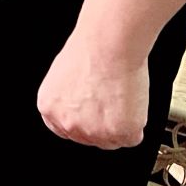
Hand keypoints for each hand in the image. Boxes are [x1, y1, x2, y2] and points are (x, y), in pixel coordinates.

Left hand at [37, 29, 150, 148]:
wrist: (108, 45)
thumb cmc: (89, 51)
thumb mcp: (62, 76)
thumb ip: (68, 99)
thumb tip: (81, 105)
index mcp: (49, 108)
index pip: (64, 130)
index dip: (83, 122)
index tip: (93, 116)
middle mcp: (68, 124)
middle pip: (90, 138)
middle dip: (102, 124)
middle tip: (110, 100)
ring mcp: (93, 132)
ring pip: (113, 140)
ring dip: (120, 123)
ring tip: (119, 96)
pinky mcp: (119, 134)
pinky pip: (133, 137)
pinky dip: (136, 122)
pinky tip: (129, 101)